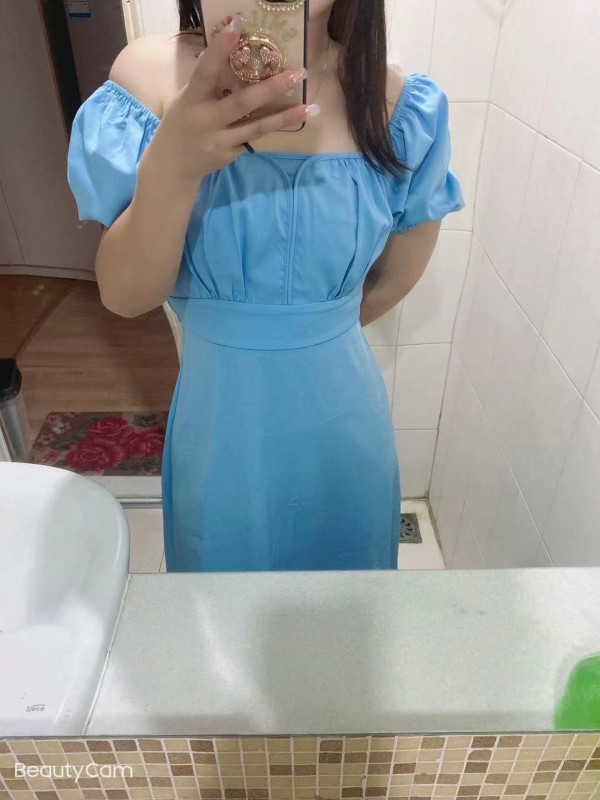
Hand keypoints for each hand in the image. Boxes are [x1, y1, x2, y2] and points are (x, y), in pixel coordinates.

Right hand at [142, 29, 312, 185]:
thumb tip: (238, 53)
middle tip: (296, 73)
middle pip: (242, 103)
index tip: (236, 28)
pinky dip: (269, 126)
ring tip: (307, 107)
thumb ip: (210, 82)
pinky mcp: (229, 155)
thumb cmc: (183, 121)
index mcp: (192, 99)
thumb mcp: (188, 98)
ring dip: (283, 117)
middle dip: (271, 88)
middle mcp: (206, 120)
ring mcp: (219, 141)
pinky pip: (252, 137)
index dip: (219, 51)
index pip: (205, 71)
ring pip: (256, 127)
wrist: (172, 164)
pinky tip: (289, 119)